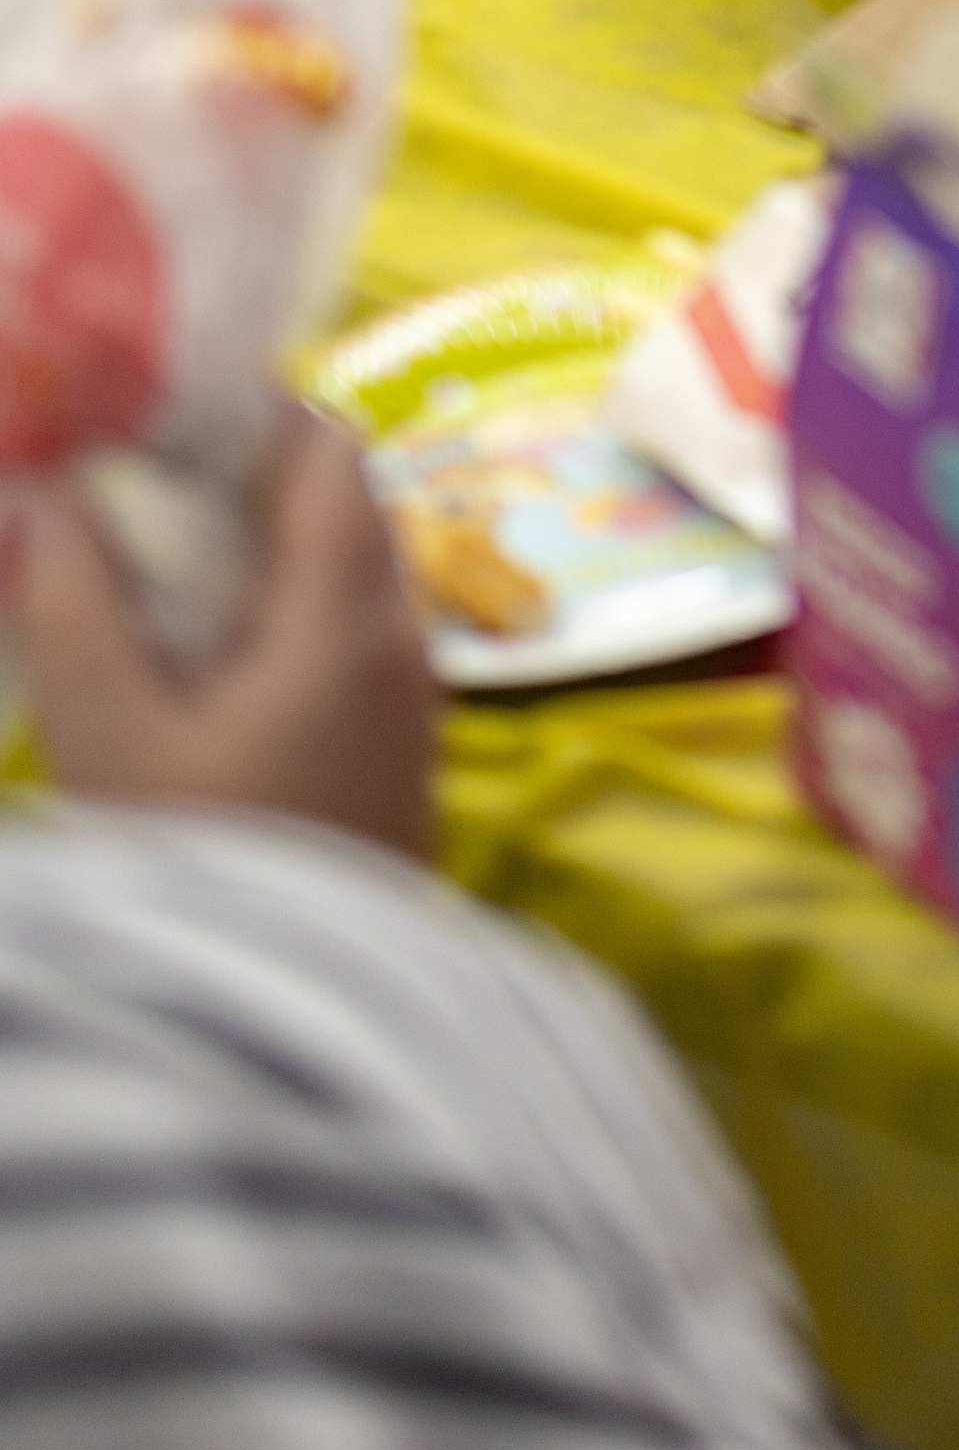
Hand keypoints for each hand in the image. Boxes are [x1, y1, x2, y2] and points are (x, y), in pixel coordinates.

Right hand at [0, 411, 438, 858]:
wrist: (296, 1032)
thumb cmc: (199, 867)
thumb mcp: (107, 737)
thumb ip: (73, 605)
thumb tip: (52, 499)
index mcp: (348, 610)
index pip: (329, 448)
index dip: (250, 417)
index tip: (163, 425)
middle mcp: (404, 638)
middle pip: (346, 507)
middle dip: (250, 486)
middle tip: (145, 498)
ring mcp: (415, 703)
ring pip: (355, 578)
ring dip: (272, 559)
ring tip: (164, 582)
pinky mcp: (404, 759)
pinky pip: (359, 645)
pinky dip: (295, 622)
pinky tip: (212, 665)